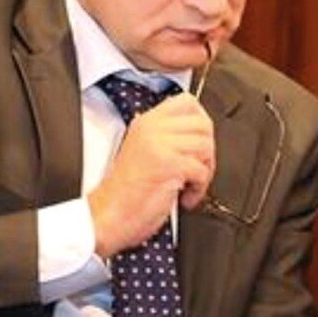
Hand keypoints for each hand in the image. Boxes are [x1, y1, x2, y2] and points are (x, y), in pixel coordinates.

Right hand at [88, 93, 214, 257]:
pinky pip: (201, 169)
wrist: (109, 214)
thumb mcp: (143, 150)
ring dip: (205, 170)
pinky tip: (184, 196)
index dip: (201, 120)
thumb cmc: (126, 192)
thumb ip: (167, 137)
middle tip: (197, 168)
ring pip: (206, 145)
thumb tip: (198, 134)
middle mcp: (152, 128)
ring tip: (190, 184)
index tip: (199, 141)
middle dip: (208, 150)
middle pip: (203, 123)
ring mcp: (159, 144)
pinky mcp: (168, 164)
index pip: (187, 101)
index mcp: (146, 122)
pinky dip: (199, 188)